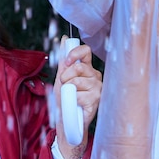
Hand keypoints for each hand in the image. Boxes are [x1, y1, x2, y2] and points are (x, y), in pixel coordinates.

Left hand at [54, 36, 101, 158]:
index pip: (86, 51)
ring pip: (78, 81)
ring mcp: (98, 87)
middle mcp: (95, 75)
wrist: (66, 120)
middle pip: (79, 66)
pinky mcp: (97, 99)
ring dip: (68, 90)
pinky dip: (73, 100)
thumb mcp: (61, 77)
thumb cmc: (65, 99)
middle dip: (66, 76)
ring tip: (70, 96)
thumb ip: (64, 59)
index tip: (66, 62)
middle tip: (64, 85)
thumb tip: (64, 38)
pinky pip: (79, 95)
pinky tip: (76, 104)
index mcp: (87, 68)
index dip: (74, 53)